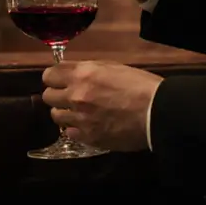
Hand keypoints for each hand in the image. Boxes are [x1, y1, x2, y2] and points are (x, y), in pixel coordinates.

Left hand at [42, 60, 162, 151]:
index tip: (60, 80)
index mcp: (83, 74)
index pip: (49, 74)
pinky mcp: (88, 137)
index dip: (54, 78)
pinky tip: (88, 125)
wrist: (157, 112)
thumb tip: (73, 73)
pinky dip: (76, 129)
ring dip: (65, 113)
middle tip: (69, 97)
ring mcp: (80, 119)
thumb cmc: (141, 86)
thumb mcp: (113, 67)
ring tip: (79, 113)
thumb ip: (89, 70)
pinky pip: (69, 133)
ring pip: (55, 116)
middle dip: (57, 95)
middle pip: (48, 96)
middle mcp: (76, 95)